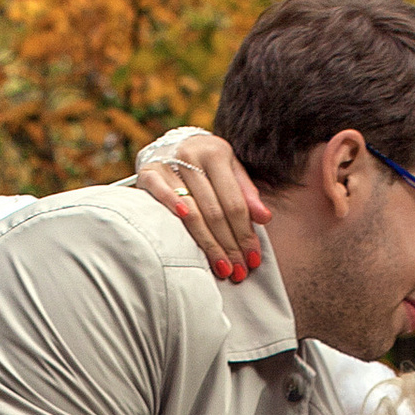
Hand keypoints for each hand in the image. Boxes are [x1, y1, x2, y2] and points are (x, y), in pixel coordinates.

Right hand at [130, 128, 269, 281]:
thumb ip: (247, 194)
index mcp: (217, 154)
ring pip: (192, 211)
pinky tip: (185, 233)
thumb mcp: (231, 171)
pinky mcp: (149, 172)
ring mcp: (168, 163)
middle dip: (229, 245)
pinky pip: (160, 194)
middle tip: (238, 270)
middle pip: (214, 211)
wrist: (172, 144)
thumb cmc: (208, 164)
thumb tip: (265, 218)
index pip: (235, 203)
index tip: (253, 259)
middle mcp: (192, 156)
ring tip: (222, 267)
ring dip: (208, 244)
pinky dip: (173, 208)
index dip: (245, 233)